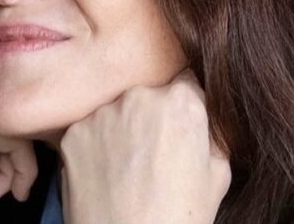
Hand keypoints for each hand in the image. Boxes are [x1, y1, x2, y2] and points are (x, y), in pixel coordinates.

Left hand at [59, 68, 230, 223]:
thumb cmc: (180, 216)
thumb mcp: (219, 174)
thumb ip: (212, 133)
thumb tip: (204, 119)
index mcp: (181, 102)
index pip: (186, 83)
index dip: (185, 106)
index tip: (181, 125)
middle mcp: (138, 97)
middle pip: (148, 97)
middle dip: (152, 118)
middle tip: (153, 155)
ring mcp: (102, 114)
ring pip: (116, 113)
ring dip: (121, 131)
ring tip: (127, 170)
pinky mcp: (74, 134)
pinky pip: (89, 132)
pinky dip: (95, 148)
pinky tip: (105, 176)